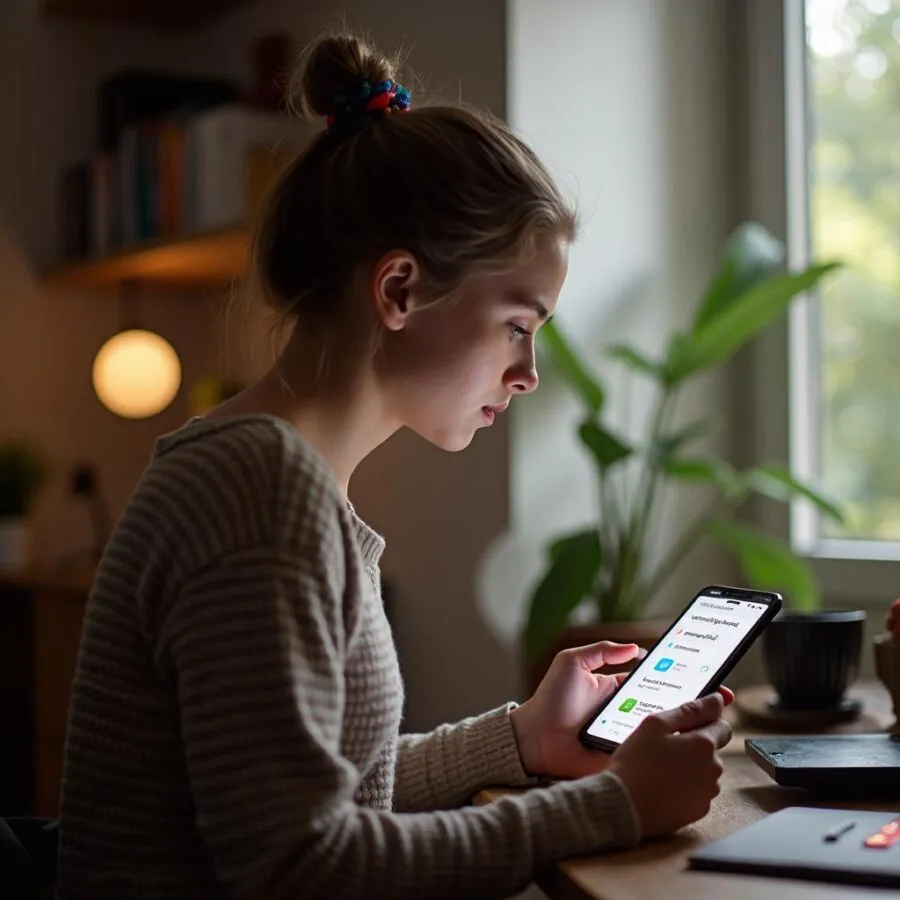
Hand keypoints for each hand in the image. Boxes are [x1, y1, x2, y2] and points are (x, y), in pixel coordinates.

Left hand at [509, 641, 733, 779]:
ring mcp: (627, 735)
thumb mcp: (572, 663)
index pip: (656, 681)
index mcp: (618, 689)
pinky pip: (649, 754)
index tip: (704, 673)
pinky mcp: (624, 756)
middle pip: (666, 707)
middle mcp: (627, 711)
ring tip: (714, 719)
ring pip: (663, 731)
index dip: (679, 678)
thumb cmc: (550, 699)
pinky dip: (667, 751)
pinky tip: (688, 744)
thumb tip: (636, 648)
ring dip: (686, 727)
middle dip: (694, 703)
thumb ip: (601, 650)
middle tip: (722, 698)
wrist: (534, 738)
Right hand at [608, 693, 731, 837]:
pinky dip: (685, 787)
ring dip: (690, 766)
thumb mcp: (655, 725)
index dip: (704, 722)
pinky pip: (698, 791)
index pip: (722, 725)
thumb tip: (717, 700)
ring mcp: (708, 792)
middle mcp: (714, 768)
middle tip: (664, 747)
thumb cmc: (636, 762)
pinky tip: (663, 786)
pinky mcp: (699, 810)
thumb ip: (689, 710)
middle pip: (712, 749)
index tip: (685, 725)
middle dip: (694, 745)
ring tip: (660, 768)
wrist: (624, 805)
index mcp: (704, 744)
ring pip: (705, 771)